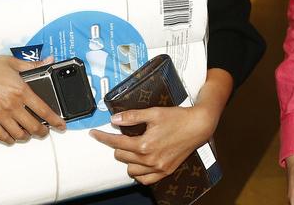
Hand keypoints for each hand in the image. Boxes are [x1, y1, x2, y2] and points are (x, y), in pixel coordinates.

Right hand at [0, 54, 63, 144]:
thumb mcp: (12, 62)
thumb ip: (32, 65)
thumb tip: (49, 60)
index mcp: (21, 90)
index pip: (43, 110)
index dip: (55, 121)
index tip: (61, 126)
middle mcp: (12, 105)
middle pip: (33, 126)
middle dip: (42, 131)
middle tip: (45, 132)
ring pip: (18, 134)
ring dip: (26, 136)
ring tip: (29, 134)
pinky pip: (1, 136)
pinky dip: (10, 139)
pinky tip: (12, 137)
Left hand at [89, 106, 216, 185]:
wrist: (198, 125)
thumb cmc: (178, 118)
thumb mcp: (153, 113)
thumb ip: (132, 117)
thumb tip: (115, 120)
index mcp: (144, 144)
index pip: (116, 143)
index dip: (103, 137)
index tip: (95, 134)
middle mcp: (149, 159)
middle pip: (121, 156)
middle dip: (118, 146)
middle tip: (123, 136)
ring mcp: (158, 167)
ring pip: (130, 170)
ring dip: (127, 159)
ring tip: (132, 149)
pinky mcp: (165, 171)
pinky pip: (145, 180)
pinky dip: (139, 173)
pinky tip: (139, 164)